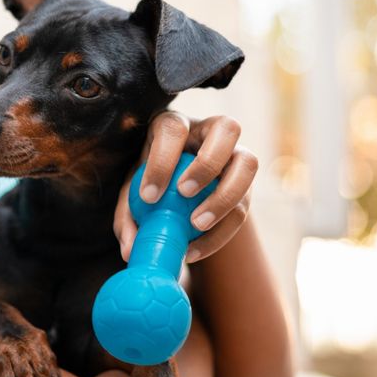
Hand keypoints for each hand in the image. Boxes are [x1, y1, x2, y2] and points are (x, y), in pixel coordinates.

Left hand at [113, 111, 257, 263]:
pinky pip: (244, 206)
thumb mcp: (132, 195)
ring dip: (225, 196)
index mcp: (176, 125)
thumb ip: (128, 217)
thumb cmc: (150, 184)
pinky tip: (196, 249)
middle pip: (227, 128)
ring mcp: (235, 155)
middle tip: (184, 194)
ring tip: (196, 224)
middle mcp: (211, 132)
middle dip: (207, 163)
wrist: (177, 195)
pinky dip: (221, 232)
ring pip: (248, 163)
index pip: (173, 129)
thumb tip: (130, 251)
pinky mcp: (245, 186)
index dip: (162, 160)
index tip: (148, 196)